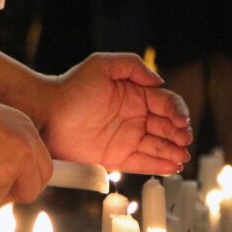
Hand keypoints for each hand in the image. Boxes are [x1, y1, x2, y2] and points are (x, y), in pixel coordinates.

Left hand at [38, 53, 192, 174]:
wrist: (47, 114)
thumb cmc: (71, 87)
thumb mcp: (102, 65)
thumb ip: (133, 66)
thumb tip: (159, 81)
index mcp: (136, 95)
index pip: (166, 103)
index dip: (177, 112)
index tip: (180, 120)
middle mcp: (135, 117)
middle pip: (166, 127)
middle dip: (178, 134)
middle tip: (184, 139)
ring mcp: (127, 138)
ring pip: (157, 146)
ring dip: (173, 151)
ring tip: (182, 156)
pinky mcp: (117, 157)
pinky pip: (143, 163)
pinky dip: (158, 165)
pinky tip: (172, 166)